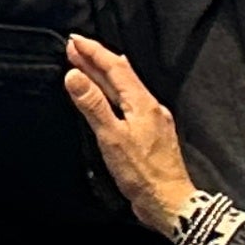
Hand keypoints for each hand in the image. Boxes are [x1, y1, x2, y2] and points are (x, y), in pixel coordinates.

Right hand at [63, 35, 197, 233]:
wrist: (169, 202)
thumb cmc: (143, 174)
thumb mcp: (112, 137)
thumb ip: (93, 105)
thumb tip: (75, 76)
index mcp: (142, 103)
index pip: (115, 67)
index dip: (93, 52)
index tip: (74, 41)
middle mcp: (150, 107)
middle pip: (120, 75)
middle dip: (96, 59)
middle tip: (75, 48)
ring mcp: (152, 119)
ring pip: (126, 88)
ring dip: (105, 75)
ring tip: (87, 64)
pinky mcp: (151, 133)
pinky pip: (131, 102)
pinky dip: (114, 92)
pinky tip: (110, 96)